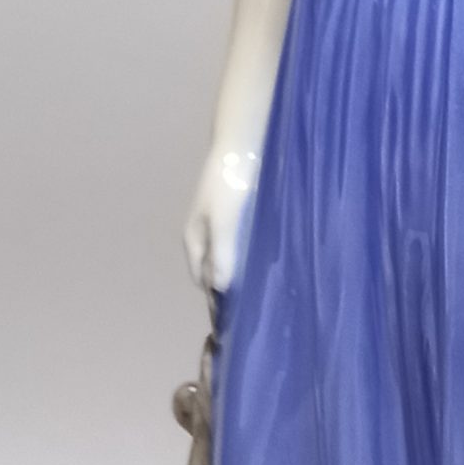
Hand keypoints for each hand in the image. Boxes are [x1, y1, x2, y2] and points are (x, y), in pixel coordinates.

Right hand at [183, 145, 259, 295]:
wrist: (240, 147)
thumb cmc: (227, 184)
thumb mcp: (223, 221)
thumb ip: (222, 254)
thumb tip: (220, 288)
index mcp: (194, 241)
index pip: (202, 280)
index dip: (217, 298)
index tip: (238, 317)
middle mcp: (205, 238)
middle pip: (214, 272)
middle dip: (230, 288)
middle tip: (256, 309)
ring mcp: (221, 228)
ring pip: (229, 260)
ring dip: (242, 274)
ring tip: (265, 292)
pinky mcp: (238, 219)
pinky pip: (242, 247)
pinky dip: (251, 258)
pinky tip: (269, 264)